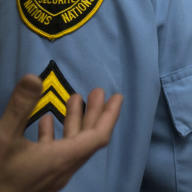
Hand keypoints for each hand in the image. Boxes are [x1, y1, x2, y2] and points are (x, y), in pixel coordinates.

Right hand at [0, 74, 122, 191]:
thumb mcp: (4, 139)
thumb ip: (20, 109)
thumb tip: (33, 78)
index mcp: (63, 158)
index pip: (98, 136)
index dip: (110, 115)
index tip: (117, 96)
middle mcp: (63, 168)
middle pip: (88, 138)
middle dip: (94, 113)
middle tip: (97, 91)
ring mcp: (51, 175)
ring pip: (71, 145)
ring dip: (74, 122)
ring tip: (74, 98)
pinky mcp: (38, 178)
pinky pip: (55, 153)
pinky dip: (55, 136)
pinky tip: (47, 121)